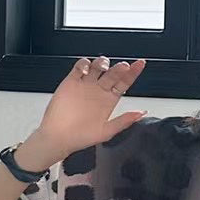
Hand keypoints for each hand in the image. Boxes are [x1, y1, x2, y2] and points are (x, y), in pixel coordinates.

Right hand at [25, 55, 146, 166]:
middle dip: (119, 68)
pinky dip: (84, 64)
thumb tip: (141, 114)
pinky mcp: (71, 82)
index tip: (140, 64)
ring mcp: (86, 85)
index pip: (124, 82)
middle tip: (123, 67)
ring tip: (103, 66)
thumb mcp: (106, 132)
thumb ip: (124, 121)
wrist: (58, 137)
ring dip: (102, 62)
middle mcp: (99, 90)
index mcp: (110, 99)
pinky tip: (86, 70)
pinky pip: (79, 67)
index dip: (133, 73)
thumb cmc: (81, 137)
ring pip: (97, 66)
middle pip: (113, 72)